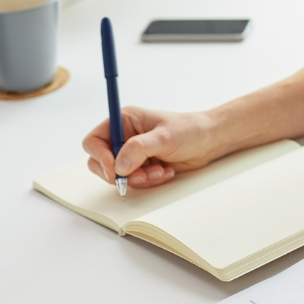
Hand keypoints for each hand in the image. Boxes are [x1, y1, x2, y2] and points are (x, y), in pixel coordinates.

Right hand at [82, 106, 222, 188]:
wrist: (210, 142)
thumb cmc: (190, 130)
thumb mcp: (164, 137)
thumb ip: (139, 149)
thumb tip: (118, 166)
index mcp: (124, 121)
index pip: (94, 141)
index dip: (99, 157)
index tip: (114, 170)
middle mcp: (124, 137)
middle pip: (100, 162)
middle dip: (120, 173)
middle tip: (140, 175)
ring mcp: (132, 154)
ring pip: (118, 176)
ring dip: (138, 179)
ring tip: (160, 171)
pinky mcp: (141, 167)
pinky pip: (133, 182)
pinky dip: (148, 181)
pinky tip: (165, 172)